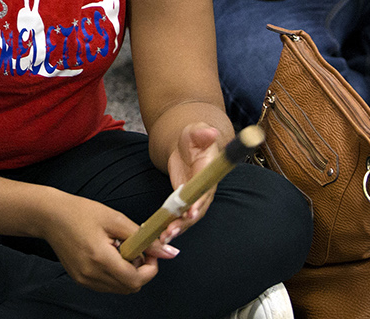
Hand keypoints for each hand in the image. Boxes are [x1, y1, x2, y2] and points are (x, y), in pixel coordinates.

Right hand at [38, 190, 157, 293]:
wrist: (50, 216)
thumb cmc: (81, 212)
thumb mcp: (114, 219)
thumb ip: (142, 237)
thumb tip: (167, 251)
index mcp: (100, 258)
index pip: (135, 280)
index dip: (150, 269)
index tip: (151, 253)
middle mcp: (91, 274)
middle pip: (130, 287)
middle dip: (141, 271)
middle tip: (137, 249)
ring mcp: (84, 280)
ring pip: (119, 288)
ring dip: (128, 274)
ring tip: (121, 250)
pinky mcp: (80, 280)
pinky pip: (107, 285)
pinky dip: (115, 275)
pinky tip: (109, 255)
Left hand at [131, 122, 226, 257]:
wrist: (186, 145)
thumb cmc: (193, 138)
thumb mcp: (195, 132)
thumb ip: (201, 133)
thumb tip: (211, 132)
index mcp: (209, 173)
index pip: (206, 191)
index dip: (199, 203)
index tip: (190, 212)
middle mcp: (204, 189)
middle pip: (197, 210)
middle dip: (185, 222)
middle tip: (171, 231)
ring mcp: (194, 198)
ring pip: (187, 218)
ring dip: (176, 229)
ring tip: (163, 238)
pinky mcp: (184, 202)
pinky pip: (179, 217)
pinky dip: (170, 226)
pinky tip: (158, 234)